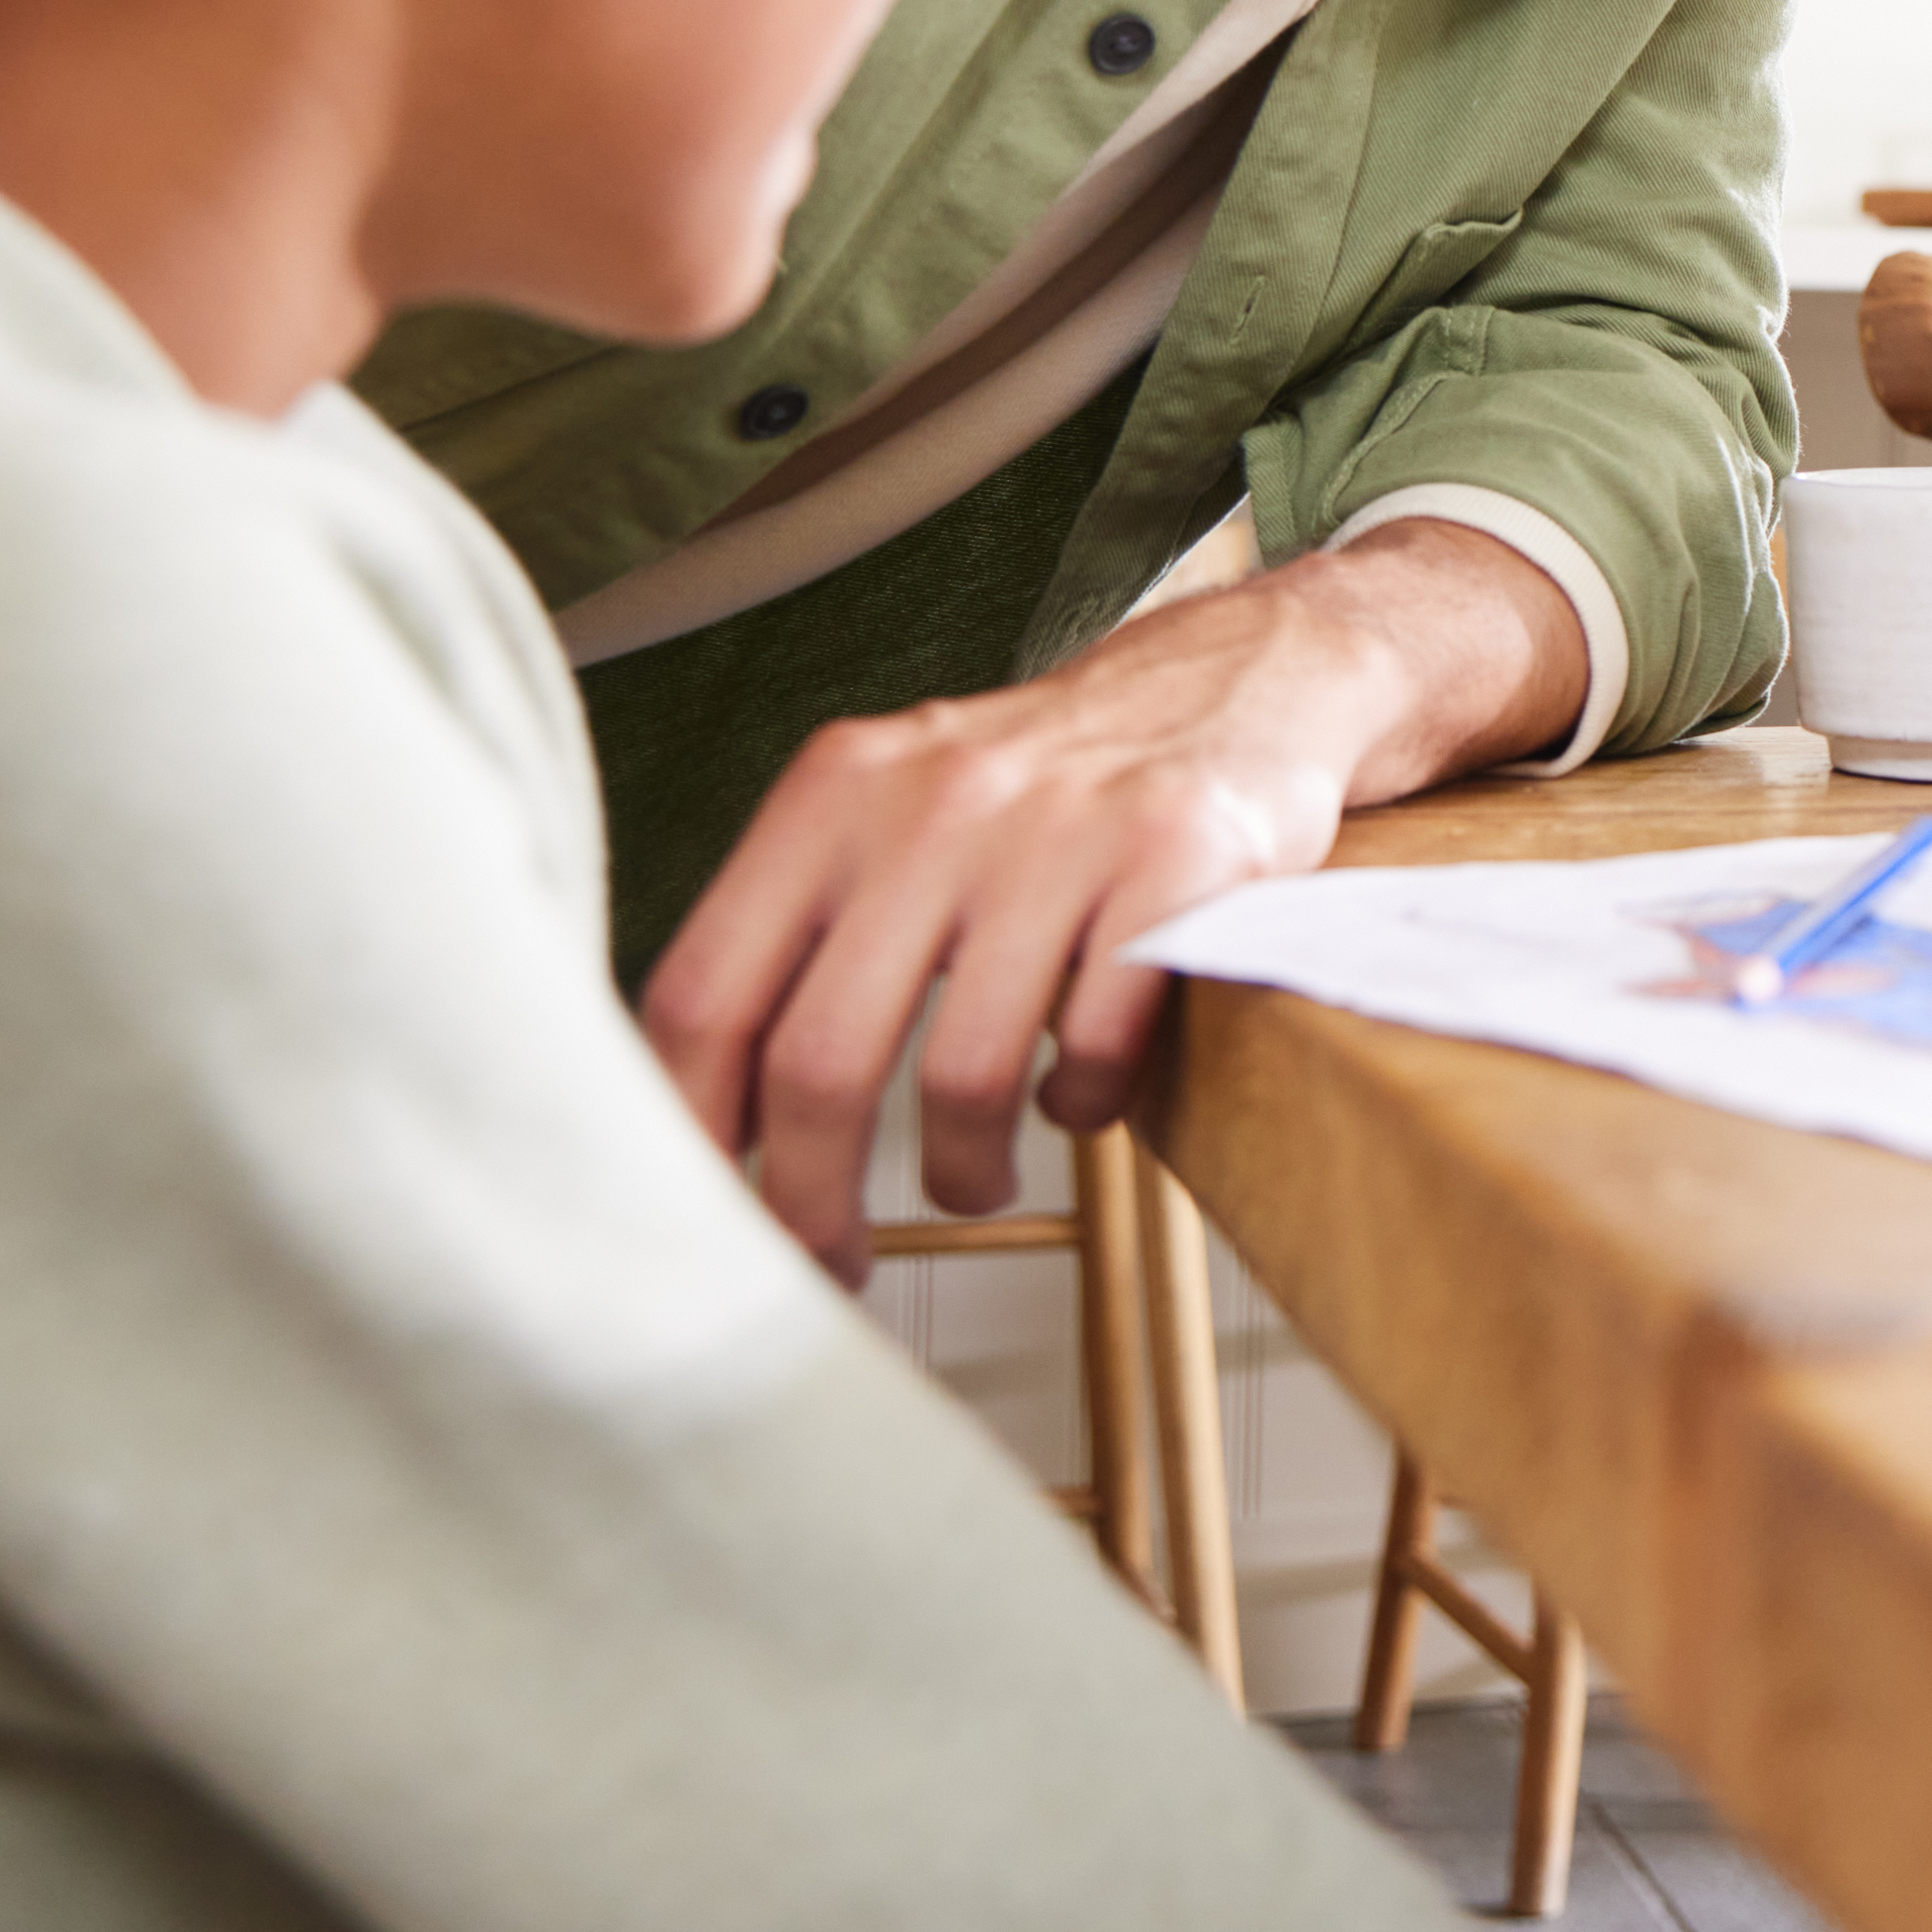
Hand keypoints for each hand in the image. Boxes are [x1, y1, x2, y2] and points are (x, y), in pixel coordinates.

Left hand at [638, 521, 1580, 1277]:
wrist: (1239, 677)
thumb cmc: (1048, 785)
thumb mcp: (897, 809)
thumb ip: (803, 927)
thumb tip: (709, 1111)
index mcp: (836, 792)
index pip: (703, 991)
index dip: (692, 1132)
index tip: (712, 1214)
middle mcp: (936, 801)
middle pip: (818, 1060)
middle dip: (813, 1200)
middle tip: (833, 1254)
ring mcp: (1062, 829)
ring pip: (962, 1076)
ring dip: (960, 1169)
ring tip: (973, 1179)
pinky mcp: (1179, 861)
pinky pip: (1097, 1046)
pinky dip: (1080, 1105)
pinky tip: (1079, 1095)